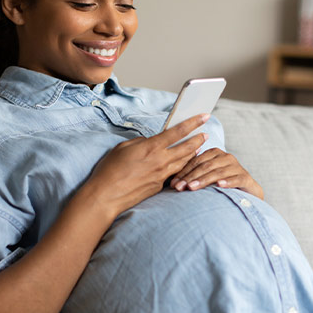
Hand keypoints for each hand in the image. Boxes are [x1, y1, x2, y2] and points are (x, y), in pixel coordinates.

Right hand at [80, 114, 210, 218]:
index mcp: (151, 147)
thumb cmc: (110, 170)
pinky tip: (182, 164)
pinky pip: (174, 173)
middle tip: (205, 134)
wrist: (106, 195)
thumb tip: (151, 142)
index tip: (204, 116)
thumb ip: (142, 143)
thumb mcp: (124, 147)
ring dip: (193, 153)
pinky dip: (181, 166)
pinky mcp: (159, 186)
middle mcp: (160, 161)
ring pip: (184, 162)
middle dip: (198, 139)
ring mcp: (161, 175)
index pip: (178, 131)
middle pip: (187, 148)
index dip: (193, 122)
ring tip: (198, 148)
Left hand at [171, 148, 263, 199]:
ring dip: (204, 180)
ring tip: (192, 187)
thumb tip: (171, 182)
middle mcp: (226, 157)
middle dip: (190, 177)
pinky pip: (235, 179)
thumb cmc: (221, 184)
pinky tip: (219, 186)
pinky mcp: (245, 177)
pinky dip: (227, 182)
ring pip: (217, 172)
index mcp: (214, 153)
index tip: (173, 184)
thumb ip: (193, 175)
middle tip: (179, 188)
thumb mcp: (206, 177)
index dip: (183, 172)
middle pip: (205, 166)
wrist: (247, 192)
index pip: (195, 161)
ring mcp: (236, 167)